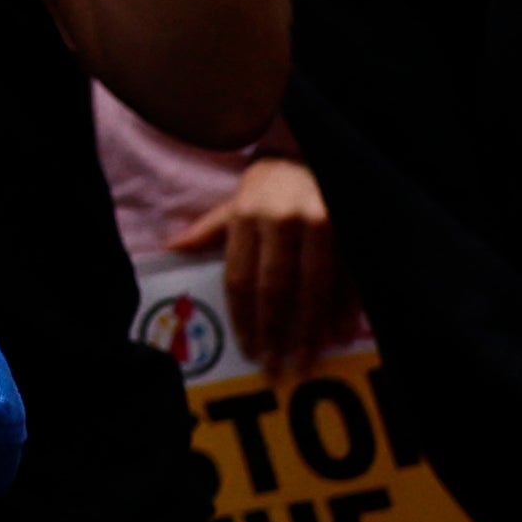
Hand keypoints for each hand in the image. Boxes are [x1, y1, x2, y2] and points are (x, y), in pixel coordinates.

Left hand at [166, 152, 344, 372]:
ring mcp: (321, 223)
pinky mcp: (350, 229)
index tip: (247, 348)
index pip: (240, 278)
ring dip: (310, 328)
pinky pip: (348, 276)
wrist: (310, 156)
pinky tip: (340, 334)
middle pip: (276, 287)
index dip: (243, 317)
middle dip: (274, 330)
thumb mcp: (235, 204)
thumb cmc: (269, 187)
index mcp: (248, 217)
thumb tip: (171, 249)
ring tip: (306, 359)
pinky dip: (345, 308)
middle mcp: (283, 220)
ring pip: (315, 287)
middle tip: (275, 365)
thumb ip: (208, 231)